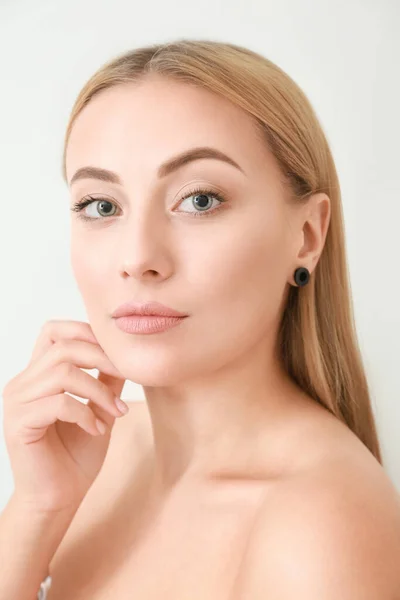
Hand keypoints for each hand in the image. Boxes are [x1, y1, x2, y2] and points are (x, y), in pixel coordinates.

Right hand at [2, 320, 126, 514]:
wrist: (59, 497)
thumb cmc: (76, 455)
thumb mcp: (99, 409)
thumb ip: (106, 380)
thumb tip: (125, 354)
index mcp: (38, 375)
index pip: (54, 331)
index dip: (86, 332)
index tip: (117, 355)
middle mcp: (23, 383)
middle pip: (63, 346)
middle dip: (102, 358)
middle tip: (127, 378)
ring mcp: (17, 402)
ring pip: (63, 372)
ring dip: (98, 390)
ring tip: (116, 412)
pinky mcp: (18, 423)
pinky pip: (58, 403)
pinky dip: (85, 413)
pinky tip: (97, 430)